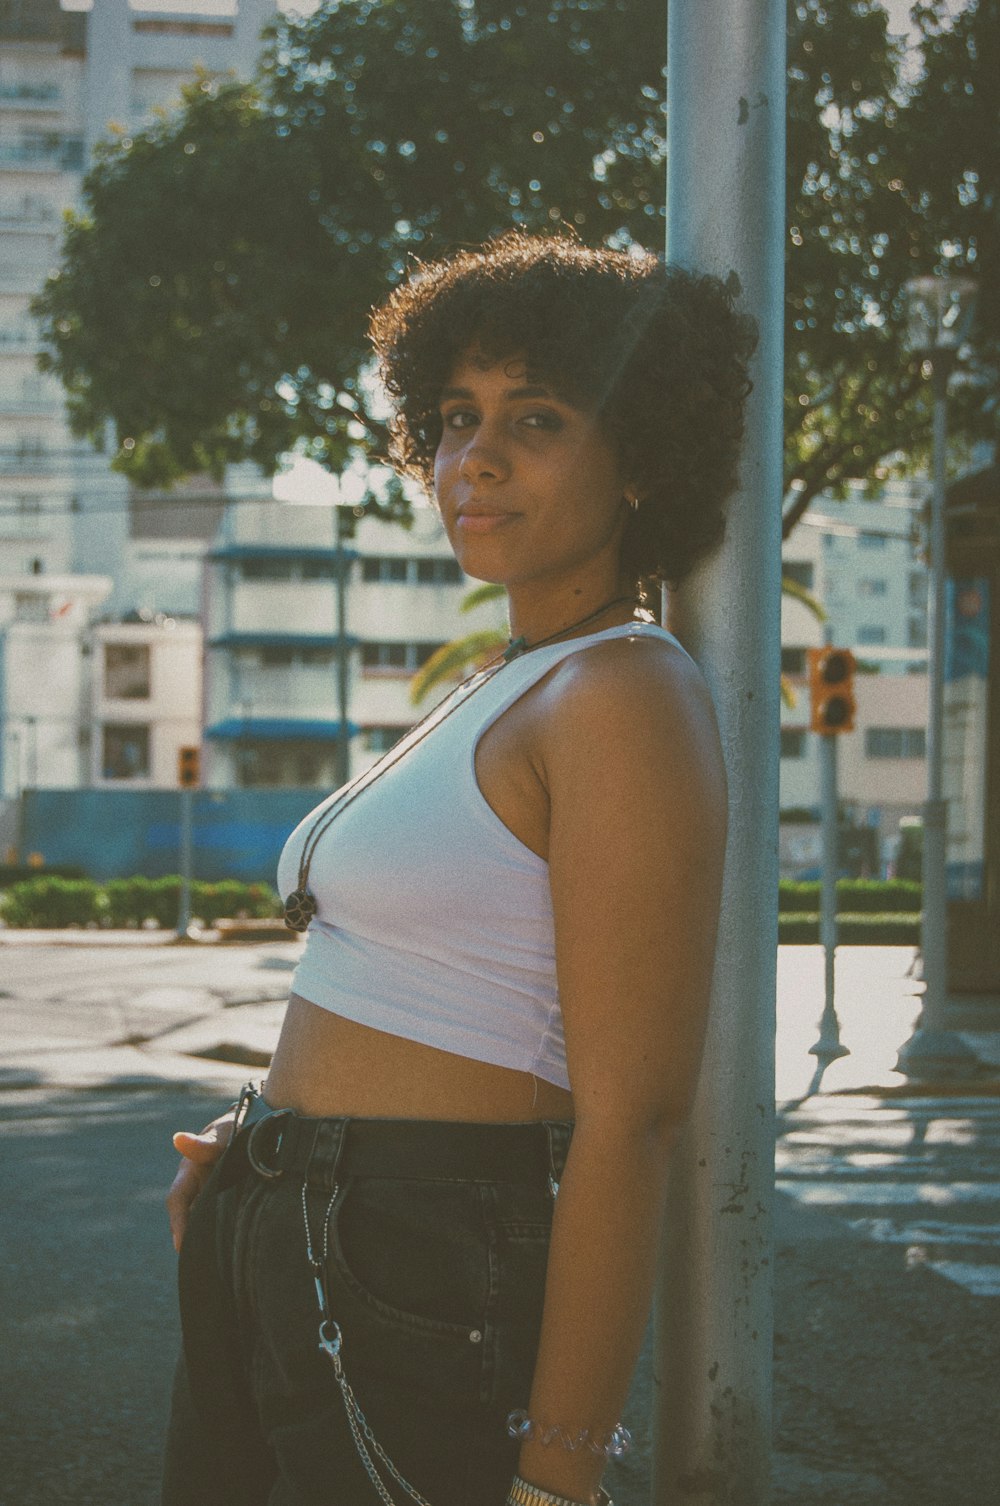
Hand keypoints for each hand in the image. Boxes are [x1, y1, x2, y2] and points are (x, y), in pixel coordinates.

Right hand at [166, 1107, 236, 1252]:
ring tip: (222, 1265)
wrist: (258, 1125)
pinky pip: (225, 1222)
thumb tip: (178, 1139)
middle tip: (203, 1266)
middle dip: (194, 1241)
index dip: (179, 1223)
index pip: (178, 1201)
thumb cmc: (235, 1126)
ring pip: (207, 1223)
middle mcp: (197, 1188)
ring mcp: (213, 1196)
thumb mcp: (224, 1132)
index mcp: (189, 1172)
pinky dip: (228, 1234)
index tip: (181, 1246)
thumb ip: (206, 1142)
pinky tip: (239, 1250)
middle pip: (190, 1219)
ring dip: (211, 1239)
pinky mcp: (229, 1203)